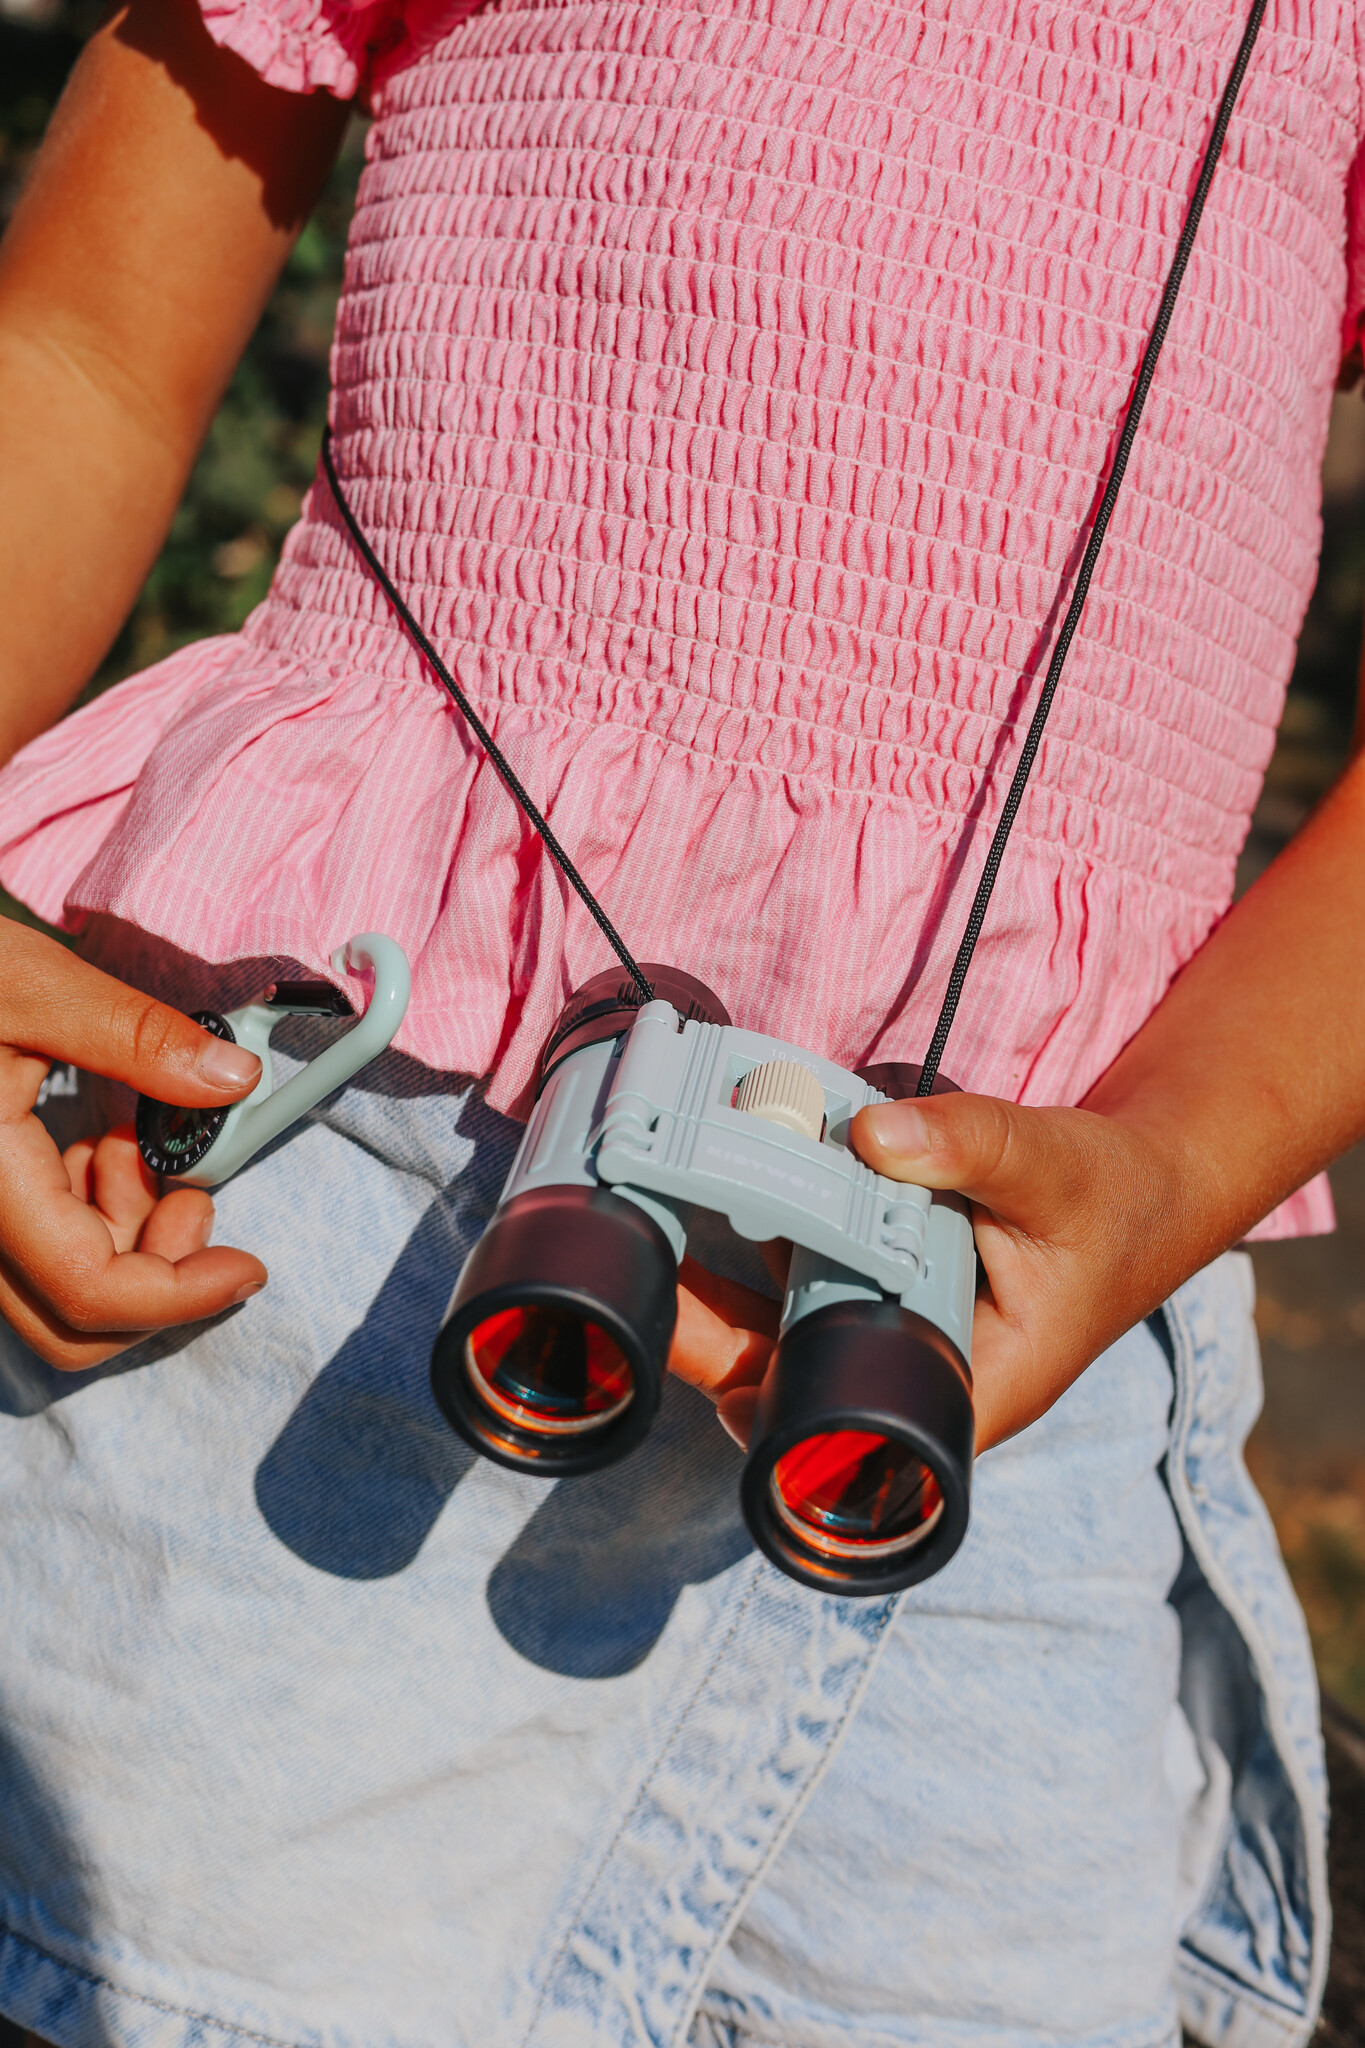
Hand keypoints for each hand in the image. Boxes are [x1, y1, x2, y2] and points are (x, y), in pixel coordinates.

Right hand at [0, 917, 267, 1368]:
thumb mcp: (29, 983)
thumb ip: (134, 1035)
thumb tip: (233, 1078)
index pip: (89, 1290)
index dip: (183, 1295)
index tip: (251, 1265)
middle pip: (74, 1319)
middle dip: (159, 1271)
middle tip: (191, 1188)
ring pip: (57, 1294)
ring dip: (126, 1239)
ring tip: (128, 1143)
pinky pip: (37, 1254)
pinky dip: (90, 1218)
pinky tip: (95, 1146)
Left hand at [666, 1090, 1195, 1455]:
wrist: (1146, 1188)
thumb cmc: (1116, 1201)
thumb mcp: (1055, 1167)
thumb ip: (971, 1147)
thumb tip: (874, 1133)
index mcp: (971, 1388)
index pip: (857, 1436)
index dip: (777, 1421)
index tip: (713, 1383)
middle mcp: (920, 1377)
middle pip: (795, 1382)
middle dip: (714, 1343)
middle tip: (639, 1292)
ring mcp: (893, 1332)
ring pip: (785, 1330)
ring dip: (720, 1295)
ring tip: (641, 1243)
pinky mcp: (880, 1285)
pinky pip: (803, 1278)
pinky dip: (762, 1242)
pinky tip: (706, 1197)